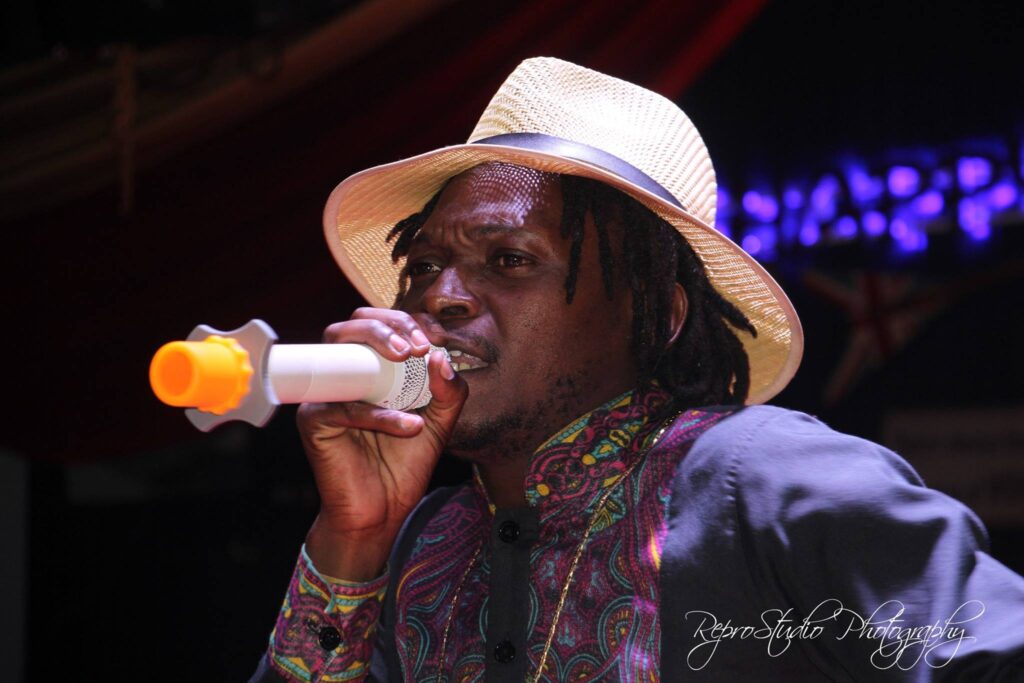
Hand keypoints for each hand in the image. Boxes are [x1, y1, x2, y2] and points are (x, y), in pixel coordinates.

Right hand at [298, 308, 465, 580]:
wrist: (383, 512)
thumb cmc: (404, 463)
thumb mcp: (440, 423)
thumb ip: (449, 391)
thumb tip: (441, 357)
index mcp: (370, 368)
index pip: (377, 324)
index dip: (403, 321)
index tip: (431, 340)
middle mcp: (343, 375)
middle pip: (350, 326)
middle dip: (386, 325)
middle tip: (415, 345)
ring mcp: (324, 395)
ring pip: (338, 352)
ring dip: (378, 347)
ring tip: (413, 361)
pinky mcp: (314, 421)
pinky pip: (343, 407)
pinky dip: (379, 415)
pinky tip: (411, 427)